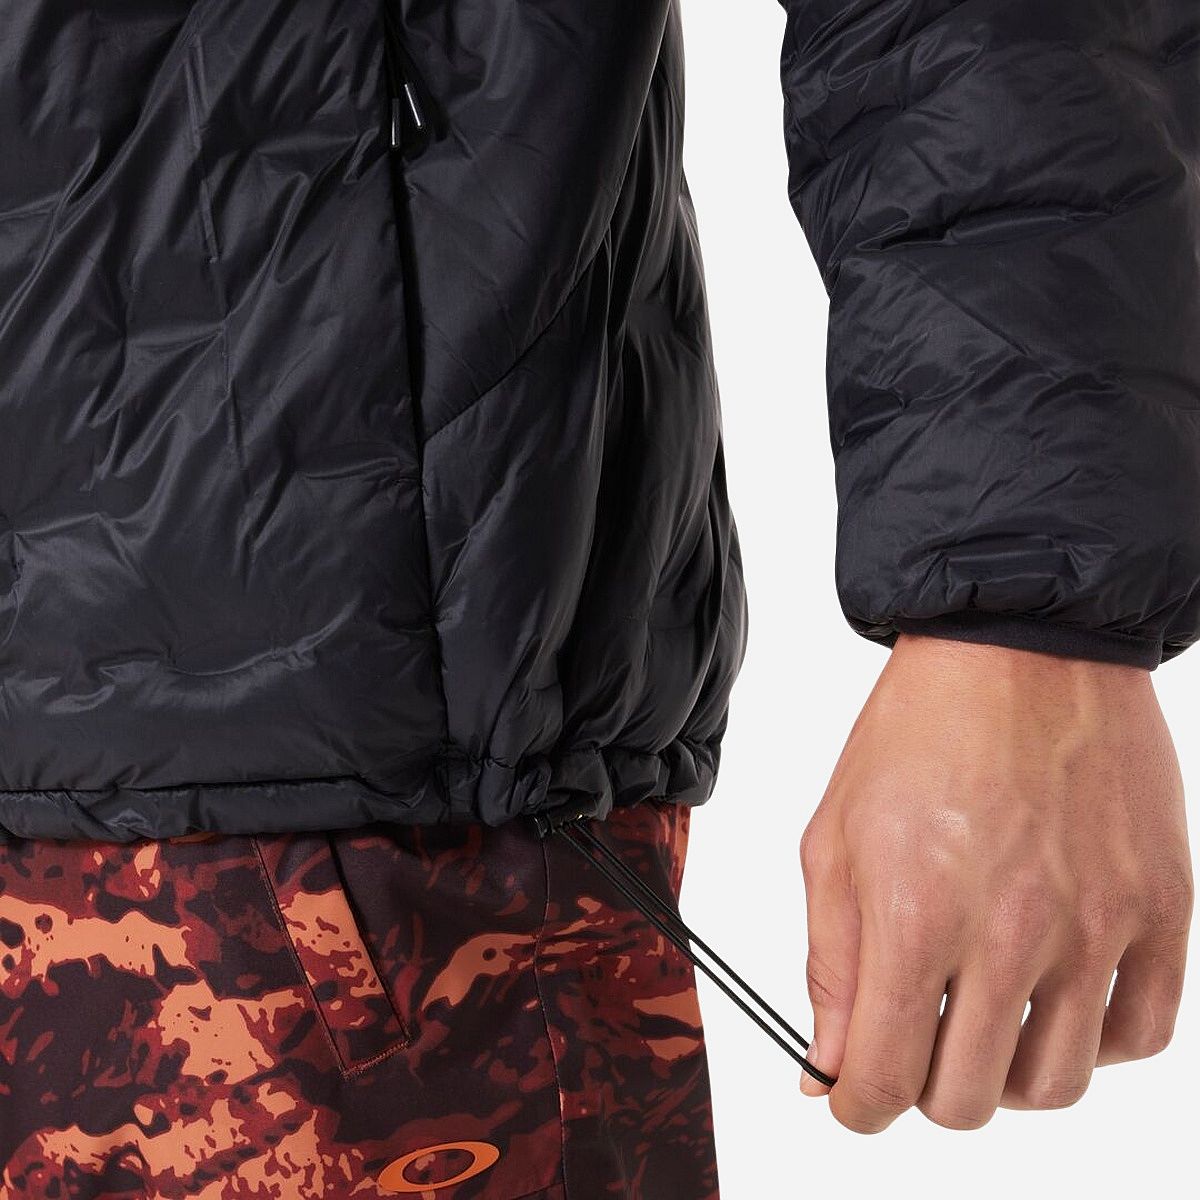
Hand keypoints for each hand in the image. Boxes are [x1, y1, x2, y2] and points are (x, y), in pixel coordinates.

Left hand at [799, 632, 1192, 1130]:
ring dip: (1004, 1074)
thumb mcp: (834, 839)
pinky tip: (1053, 1000)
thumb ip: (830, 964)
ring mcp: (1098, 926)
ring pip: (1055, 1086)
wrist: (1017, 649)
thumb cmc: (915, 733)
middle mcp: (1013, 934)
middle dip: (923, 1089)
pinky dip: (1090, 1044)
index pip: (884, 1080)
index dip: (856, 1106)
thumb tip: (826, 1068)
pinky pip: (1139, 1036)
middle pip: (969, 1100)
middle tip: (914, 1041)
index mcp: (917, 915)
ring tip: (982, 1017)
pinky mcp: (1160, 909)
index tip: (852, 1095)